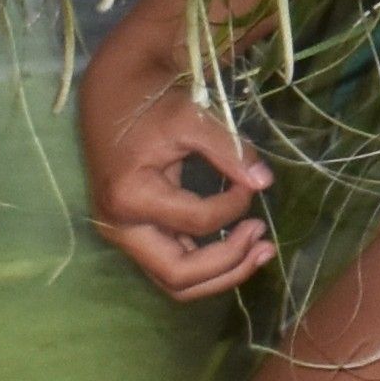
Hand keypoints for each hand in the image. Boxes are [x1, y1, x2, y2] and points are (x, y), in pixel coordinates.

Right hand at [87, 75, 276, 301]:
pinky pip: (170, 266)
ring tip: (261, 252)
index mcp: (131, 198)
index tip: (254, 182)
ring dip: (221, 274)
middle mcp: (121, 228)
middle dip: (229, 264)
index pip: (197, 221)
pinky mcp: (135, 234)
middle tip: (266, 241)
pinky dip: (206, 266)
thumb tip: (264, 182)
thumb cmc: (150, 106)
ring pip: (174, 282)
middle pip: (178, 274)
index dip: (235, 206)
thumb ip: (229, 151)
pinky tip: (238, 249)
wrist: (113, 99)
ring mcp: (124, 236)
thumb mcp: (192, 118)